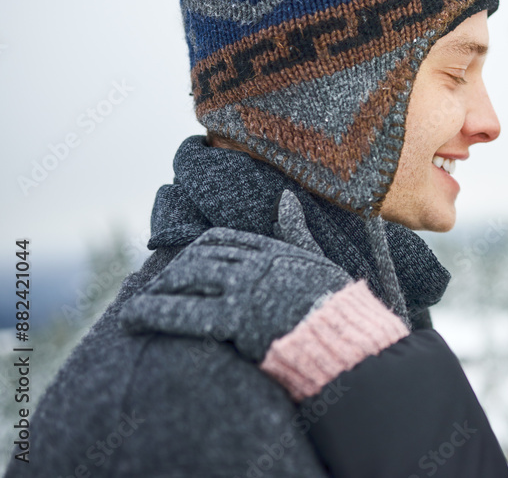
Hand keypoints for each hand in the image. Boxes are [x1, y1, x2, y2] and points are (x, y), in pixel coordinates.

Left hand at [120, 191, 352, 362]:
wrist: (345, 338)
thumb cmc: (336, 304)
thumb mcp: (317, 258)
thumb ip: (297, 231)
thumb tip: (287, 199)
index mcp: (272, 249)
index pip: (221, 239)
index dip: (195, 250)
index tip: (181, 262)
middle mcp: (254, 264)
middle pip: (198, 258)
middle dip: (172, 272)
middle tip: (153, 286)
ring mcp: (244, 289)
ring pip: (186, 281)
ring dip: (156, 291)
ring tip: (135, 305)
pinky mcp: (235, 318)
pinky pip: (184, 313)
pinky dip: (153, 313)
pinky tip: (132, 319)